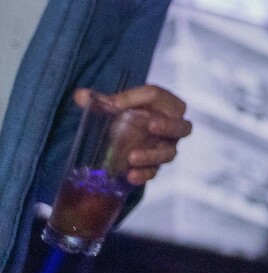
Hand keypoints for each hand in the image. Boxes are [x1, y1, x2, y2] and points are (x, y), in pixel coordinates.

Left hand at [76, 85, 190, 185]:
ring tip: (131, 157)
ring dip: (153, 155)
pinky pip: (155, 172)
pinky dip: (144, 174)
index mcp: (164, 104)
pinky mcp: (155, 166)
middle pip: (182, 126)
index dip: (135, 98)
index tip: (112, 104)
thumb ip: (101, 101)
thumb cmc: (128, 115)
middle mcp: (171, 127)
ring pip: (170, 153)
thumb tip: (81, 95)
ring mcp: (165, 148)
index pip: (156, 95)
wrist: (127, 136)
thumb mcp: (115, 106)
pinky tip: (130, 176)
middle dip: (169, 125)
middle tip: (152, 125)